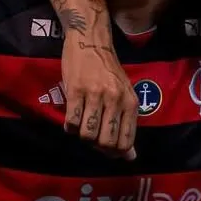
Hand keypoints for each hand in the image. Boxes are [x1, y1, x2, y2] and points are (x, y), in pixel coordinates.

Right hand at [61, 32, 137, 160]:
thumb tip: (130, 157)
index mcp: (131, 102)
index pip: (126, 141)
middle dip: (98, 147)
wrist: (91, 42)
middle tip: (93, 138)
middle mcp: (116, 99)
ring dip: (83, 137)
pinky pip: (71, 122)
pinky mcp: (75, 91)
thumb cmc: (109, 71)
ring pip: (88, 135)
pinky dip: (69, 127)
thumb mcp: (125, 95)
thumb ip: (127, 124)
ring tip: (82, 127)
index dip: (116, 152)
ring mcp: (95, 95)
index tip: (107, 149)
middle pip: (107, 142)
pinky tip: (72, 120)